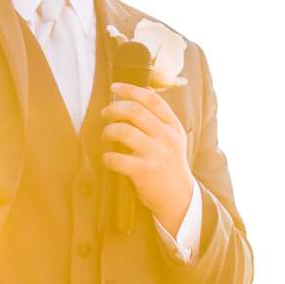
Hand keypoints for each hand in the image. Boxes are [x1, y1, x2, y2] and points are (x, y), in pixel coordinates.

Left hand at [103, 83, 193, 234]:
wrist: (179, 197)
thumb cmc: (170, 165)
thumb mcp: (174, 139)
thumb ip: (160, 120)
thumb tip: (137, 96)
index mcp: (173, 126)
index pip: (152, 100)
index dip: (131, 89)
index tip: (115, 87)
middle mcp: (166, 137)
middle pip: (134, 111)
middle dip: (113, 109)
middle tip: (105, 114)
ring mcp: (155, 154)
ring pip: (122, 131)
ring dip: (108, 131)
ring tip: (106, 136)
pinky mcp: (144, 171)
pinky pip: (115, 158)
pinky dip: (107, 157)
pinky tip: (109, 159)